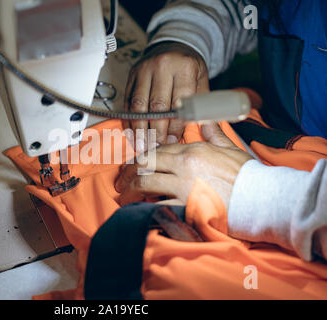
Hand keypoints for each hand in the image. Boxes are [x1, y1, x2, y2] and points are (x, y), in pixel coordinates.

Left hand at [115, 123, 252, 209]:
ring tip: (123, 195)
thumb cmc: (246, 175)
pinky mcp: (184, 207)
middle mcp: (183, 165)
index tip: (136, 165)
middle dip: (128, 172)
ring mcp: (182, 186)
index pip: (158, 150)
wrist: (260, 199)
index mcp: (192, 150)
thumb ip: (213, 132)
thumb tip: (205, 117)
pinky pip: (156, 205)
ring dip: (129, 190)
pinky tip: (138, 209)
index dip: (143, 158)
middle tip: (121, 180)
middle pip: (145, 164)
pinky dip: (144, 207)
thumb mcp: (229, 147)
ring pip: (145, 184)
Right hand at [124, 42, 208, 145]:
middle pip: (156, 106)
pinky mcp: (131, 76)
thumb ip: (199, 104)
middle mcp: (162, 66)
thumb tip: (197, 131)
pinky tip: (132, 133)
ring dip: (139, 128)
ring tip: (141, 145)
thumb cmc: (188, 67)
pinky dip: (128, 120)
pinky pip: (127, 101)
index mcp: (183, 67)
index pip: (178, 102)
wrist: (172, 46)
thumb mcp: (201, 80)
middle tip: (156, 147)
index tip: (173, 141)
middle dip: (155, 130)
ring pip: (138, 105)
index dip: (175, 126)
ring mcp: (143, 70)